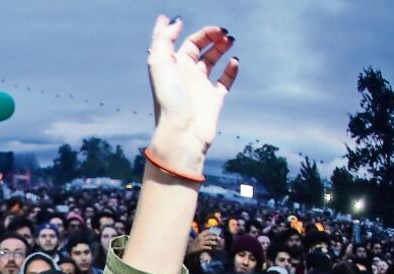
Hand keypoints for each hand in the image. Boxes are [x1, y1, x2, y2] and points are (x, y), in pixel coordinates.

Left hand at [147, 16, 237, 172]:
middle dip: (213, 38)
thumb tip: (173, 20)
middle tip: (225, 34)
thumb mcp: (159, 64)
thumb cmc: (169, 99)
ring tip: (231, 41)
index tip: (216, 30)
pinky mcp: (214, 100)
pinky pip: (225, 81)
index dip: (202, 33)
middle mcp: (187, 75)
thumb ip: (163, 39)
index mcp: (174, 66)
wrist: (182, 132)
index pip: (189, 43)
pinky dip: (231, 70)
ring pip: (214, 62)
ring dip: (222, 49)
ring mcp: (201, 87)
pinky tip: (235, 62)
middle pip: (202, 50)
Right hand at [188, 230, 222, 254]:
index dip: (212, 232)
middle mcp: (200, 238)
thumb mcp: (198, 238)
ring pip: (209, 242)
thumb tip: (212, 234)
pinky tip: (211, 248)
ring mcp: (200, 243)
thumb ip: (204, 235)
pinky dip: (210, 248)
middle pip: (209, 236)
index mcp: (200, 235)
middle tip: (219, 238)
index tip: (216, 233)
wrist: (190, 250)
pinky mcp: (201, 247)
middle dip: (215, 237)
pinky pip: (207, 247)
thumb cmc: (196, 244)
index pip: (207, 232)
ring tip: (216, 243)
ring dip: (213, 242)